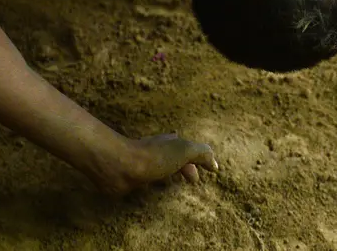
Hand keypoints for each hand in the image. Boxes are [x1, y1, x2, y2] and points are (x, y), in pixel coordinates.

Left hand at [91, 133, 218, 194]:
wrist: (121, 167)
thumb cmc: (154, 157)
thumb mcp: (185, 150)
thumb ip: (202, 154)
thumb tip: (215, 164)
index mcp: (170, 142)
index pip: (189, 149)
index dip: (199, 160)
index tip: (207, 173)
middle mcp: (157, 150)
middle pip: (175, 158)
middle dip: (185, 166)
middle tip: (192, 180)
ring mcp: (144, 164)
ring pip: (160, 169)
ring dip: (169, 176)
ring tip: (176, 188)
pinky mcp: (133, 178)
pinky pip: (148, 182)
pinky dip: (155, 186)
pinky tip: (156, 194)